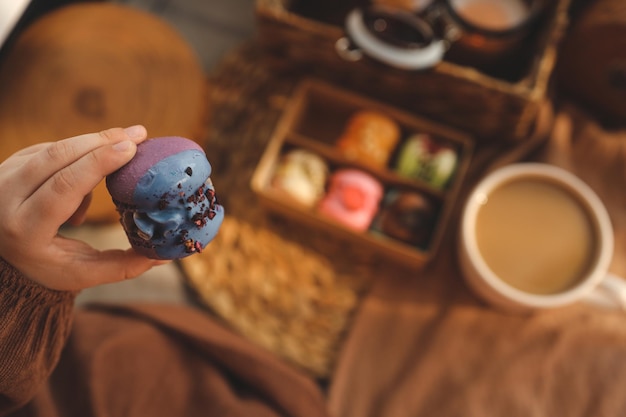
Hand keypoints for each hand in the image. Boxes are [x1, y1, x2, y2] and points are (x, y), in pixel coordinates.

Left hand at [0, 126, 167, 290]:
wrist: (2, 252)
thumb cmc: (47, 264)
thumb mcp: (82, 273)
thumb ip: (123, 266)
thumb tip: (167, 255)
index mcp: (25, 230)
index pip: (62, 187)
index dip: (97, 163)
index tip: (129, 147)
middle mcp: (6, 199)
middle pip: (57, 158)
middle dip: (101, 142)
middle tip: (138, 135)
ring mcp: (4, 176)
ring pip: (55, 148)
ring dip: (94, 143)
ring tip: (127, 142)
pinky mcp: (10, 162)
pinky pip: (53, 149)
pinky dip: (80, 154)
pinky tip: (95, 165)